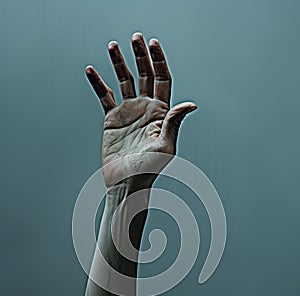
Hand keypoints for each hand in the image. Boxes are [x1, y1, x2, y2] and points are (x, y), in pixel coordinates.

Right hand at [85, 32, 196, 189]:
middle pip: (145, 75)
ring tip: (113, 45)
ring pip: (124, 81)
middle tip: (135, 37)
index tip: (152, 43)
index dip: (159, 60)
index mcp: (161, 113)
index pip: (162, 79)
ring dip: (119, 63)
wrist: (126, 184)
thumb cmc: (148, 171)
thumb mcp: (164, 148)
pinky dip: (98, 83)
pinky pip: (104, 96)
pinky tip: (92, 70)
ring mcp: (128, 113)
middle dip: (140, 56)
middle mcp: (146, 109)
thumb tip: (190, 104)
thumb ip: (173, 123)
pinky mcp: (112, 120)